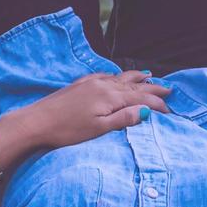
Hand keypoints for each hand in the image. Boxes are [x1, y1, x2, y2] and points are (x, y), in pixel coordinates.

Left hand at [0, 70, 171, 162]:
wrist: (36, 121)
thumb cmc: (67, 130)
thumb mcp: (98, 129)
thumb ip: (122, 119)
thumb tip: (146, 111)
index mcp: (109, 97)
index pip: (140, 98)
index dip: (156, 103)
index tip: (170, 110)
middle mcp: (102, 85)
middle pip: (133, 85)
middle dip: (151, 87)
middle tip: (169, 88)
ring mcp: (89, 83)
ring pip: (119, 77)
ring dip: (136, 78)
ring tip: (148, 76)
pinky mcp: (78, 84)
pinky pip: (104, 76)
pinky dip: (116, 76)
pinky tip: (115, 76)